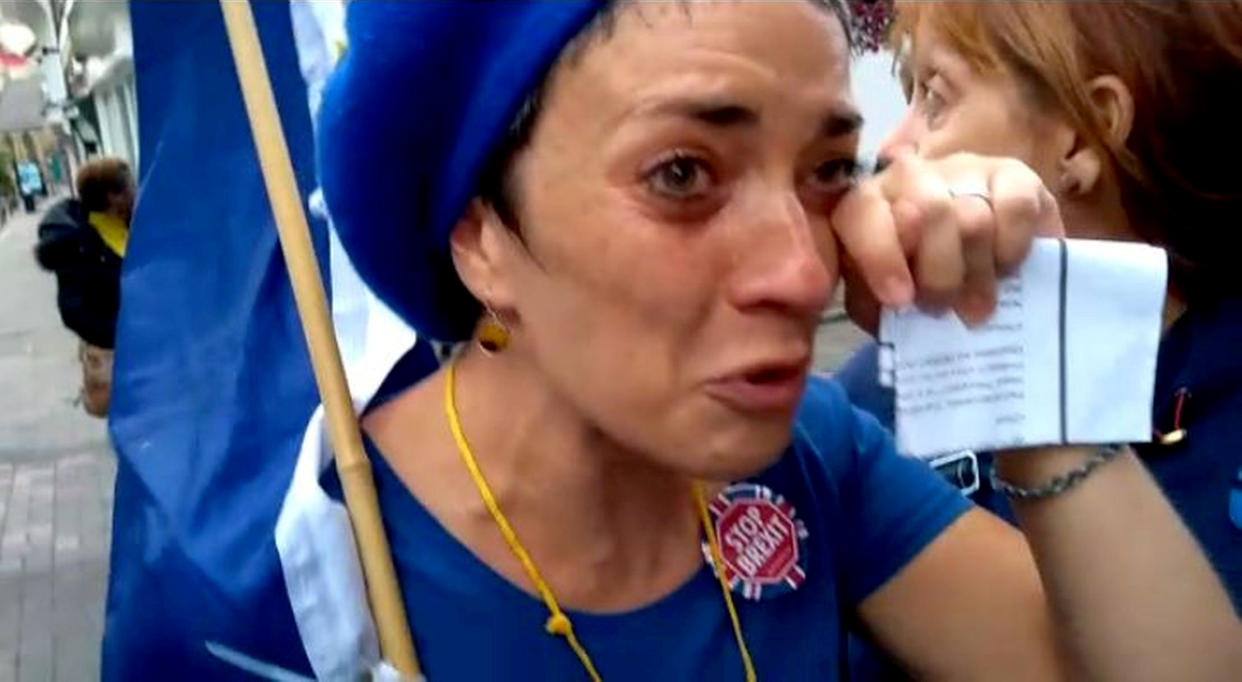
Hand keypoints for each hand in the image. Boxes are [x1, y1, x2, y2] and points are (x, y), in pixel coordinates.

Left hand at [832, 152, 1063, 333]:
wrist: (967, 263)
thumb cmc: (911, 284)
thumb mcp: (879, 299)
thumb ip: (873, 299)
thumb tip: (896, 302)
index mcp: (866, 204)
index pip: (864, 214)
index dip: (882, 257)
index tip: (901, 300)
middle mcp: (910, 177)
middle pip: (929, 213)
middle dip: (939, 275)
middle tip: (943, 310)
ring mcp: (962, 170)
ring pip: (974, 218)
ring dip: (977, 274)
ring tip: (976, 306)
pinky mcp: (1012, 175)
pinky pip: (1017, 209)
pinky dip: (1013, 250)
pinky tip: (1003, 270)